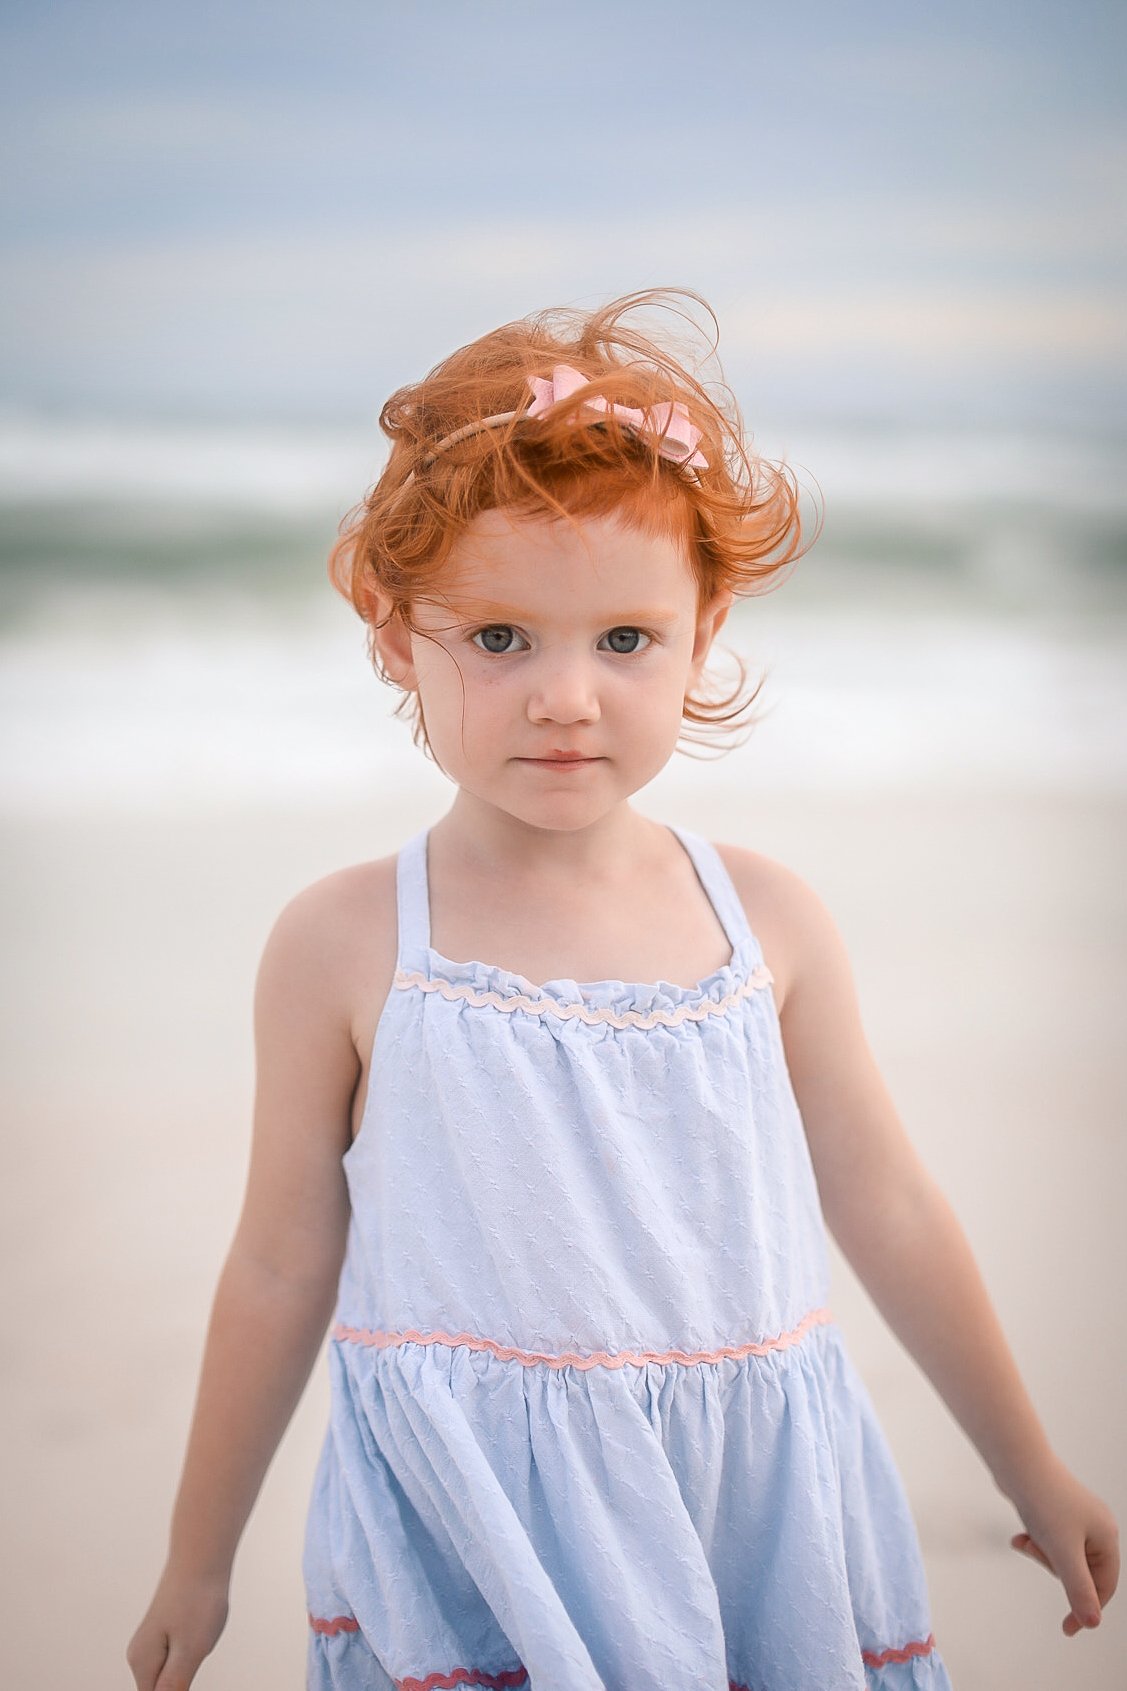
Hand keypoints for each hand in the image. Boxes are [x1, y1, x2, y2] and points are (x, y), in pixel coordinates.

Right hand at [126, 1569, 229, 1690]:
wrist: (202, 1556)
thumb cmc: (198, 1600)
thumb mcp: (191, 1650)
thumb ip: (174, 1685)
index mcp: (142, 1663)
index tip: (186, 1671)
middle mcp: (140, 1655)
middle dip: (180, 1685)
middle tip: (196, 1649)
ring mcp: (151, 1642)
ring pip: (169, 1676)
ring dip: (187, 1669)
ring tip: (199, 1633)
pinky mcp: (165, 1632)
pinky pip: (174, 1659)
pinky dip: (190, 1654)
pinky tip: (200, 1628)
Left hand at [1008, 1459, 1118, 1636]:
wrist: (1017, 1461)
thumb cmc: (1043, 1502)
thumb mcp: (1063, 1553)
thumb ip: (1078, 1589)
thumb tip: (1093, 1623)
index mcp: (1107, 1536)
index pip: (1105, 1586)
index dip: (1087, 1608)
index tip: (1066, 1629)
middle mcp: (1097, 1526)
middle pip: (1082, 1571)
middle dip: (1055, 1568)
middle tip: (1036, 1552)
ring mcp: (1077, 1517)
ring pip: (1062, 1555)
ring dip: (1042, 1554)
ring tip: (1025, 1541)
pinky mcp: (1057, 1510)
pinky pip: (1050, 1539)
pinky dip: (1035, 1542)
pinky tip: (1019, 1538)